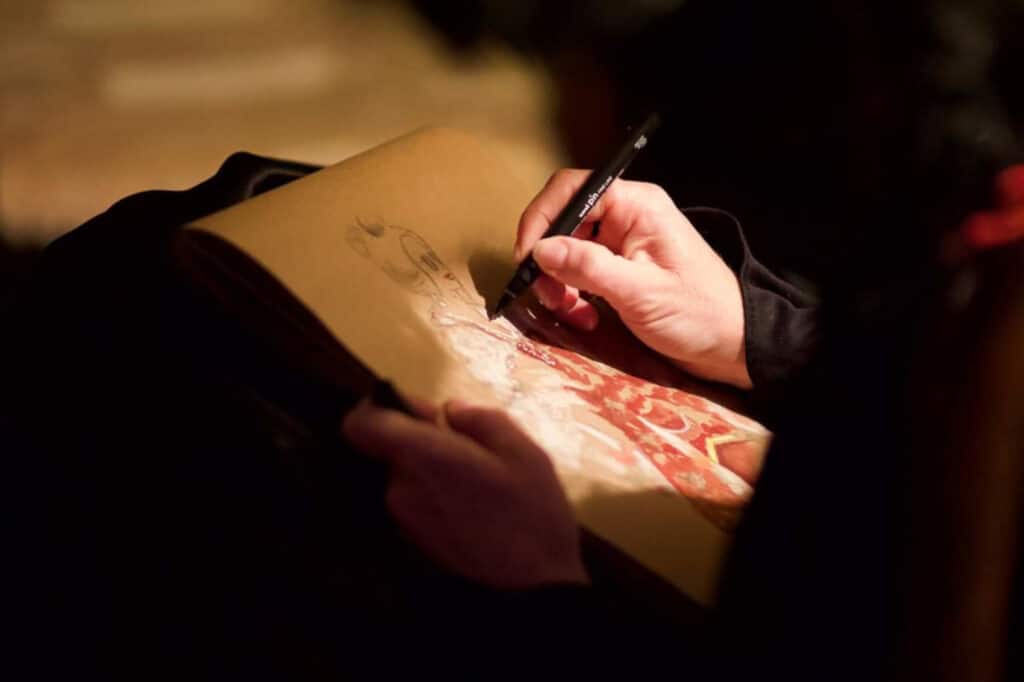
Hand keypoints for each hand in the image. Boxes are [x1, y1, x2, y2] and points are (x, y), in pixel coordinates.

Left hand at [342, 398, 587, 589]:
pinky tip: (476, 510)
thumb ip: (481, 420)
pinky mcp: (413, 544)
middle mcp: (400, 489)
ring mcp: (403, 521)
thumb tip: (452, 410)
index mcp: (421, 458)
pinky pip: (417, 505)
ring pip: (408, 478)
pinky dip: (438, 499)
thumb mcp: (522, 451)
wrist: (532, 592)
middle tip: (473, 451)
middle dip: (426, 443)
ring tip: (481, 484)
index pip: (361, 424)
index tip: (426, 413)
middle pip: (392, 450)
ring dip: (435, 472)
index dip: (381, 408)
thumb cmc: (531, 514)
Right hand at [516, 169, 751, 388]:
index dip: (542, 220)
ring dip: (559, 283)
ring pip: (567, 249)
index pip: (572, 191)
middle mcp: (627, 216)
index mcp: (636, 206)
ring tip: (572, 313)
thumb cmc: (699, 314)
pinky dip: (573, 294)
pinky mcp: (619, 267)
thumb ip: (589, 268)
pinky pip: (580, 271)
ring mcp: (622, 242)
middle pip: (564, 221)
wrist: (733, 345)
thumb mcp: (641, 293)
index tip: (528, 259)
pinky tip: (585, 316)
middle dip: (549, 261)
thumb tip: (541, 250)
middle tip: (549, 298)